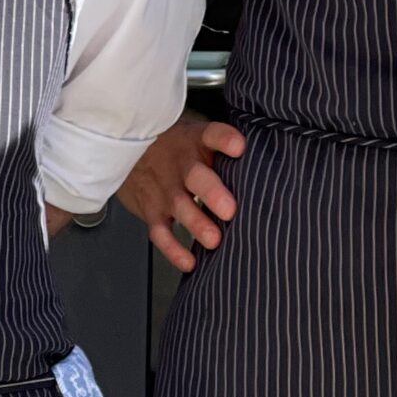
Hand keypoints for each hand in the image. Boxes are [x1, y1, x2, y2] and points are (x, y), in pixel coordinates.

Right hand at [118, 112, 244, 272]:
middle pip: (195, 175)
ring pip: (179, 206)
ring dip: (196, 224)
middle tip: (229, 210)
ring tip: (214, 240)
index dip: (224, 139)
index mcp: (195, 141)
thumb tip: (267, 167)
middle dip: (212, 193)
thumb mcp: (196, 136)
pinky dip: (173, 250)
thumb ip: (223, 149)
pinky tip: (190, 262)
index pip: (211, 134)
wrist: (130, 150)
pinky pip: (160, 232)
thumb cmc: (178, 148)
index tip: (239, 147)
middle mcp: (180, 164)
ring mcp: (164, 188)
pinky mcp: (151, 210)